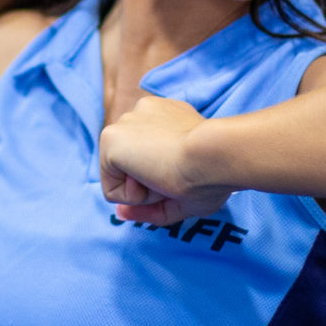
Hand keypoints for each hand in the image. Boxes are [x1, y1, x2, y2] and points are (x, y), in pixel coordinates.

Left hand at [97, 94, 226, 226]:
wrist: (215, 155)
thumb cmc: (214, 173)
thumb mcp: (185, 188)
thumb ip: (152, 202)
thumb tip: (120, 213)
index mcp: (167, 114)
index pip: (150, 156)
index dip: (166, 180)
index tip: (189, 170)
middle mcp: (144, 112)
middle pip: (135, 168)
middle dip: (155, 184)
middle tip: (180, 174)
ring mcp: (125, 123)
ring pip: (123, 178)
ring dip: (147, 190)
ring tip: (169, 175)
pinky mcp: (109, 138)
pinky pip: (112, 190)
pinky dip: (135, 197)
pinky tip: (156, 178)